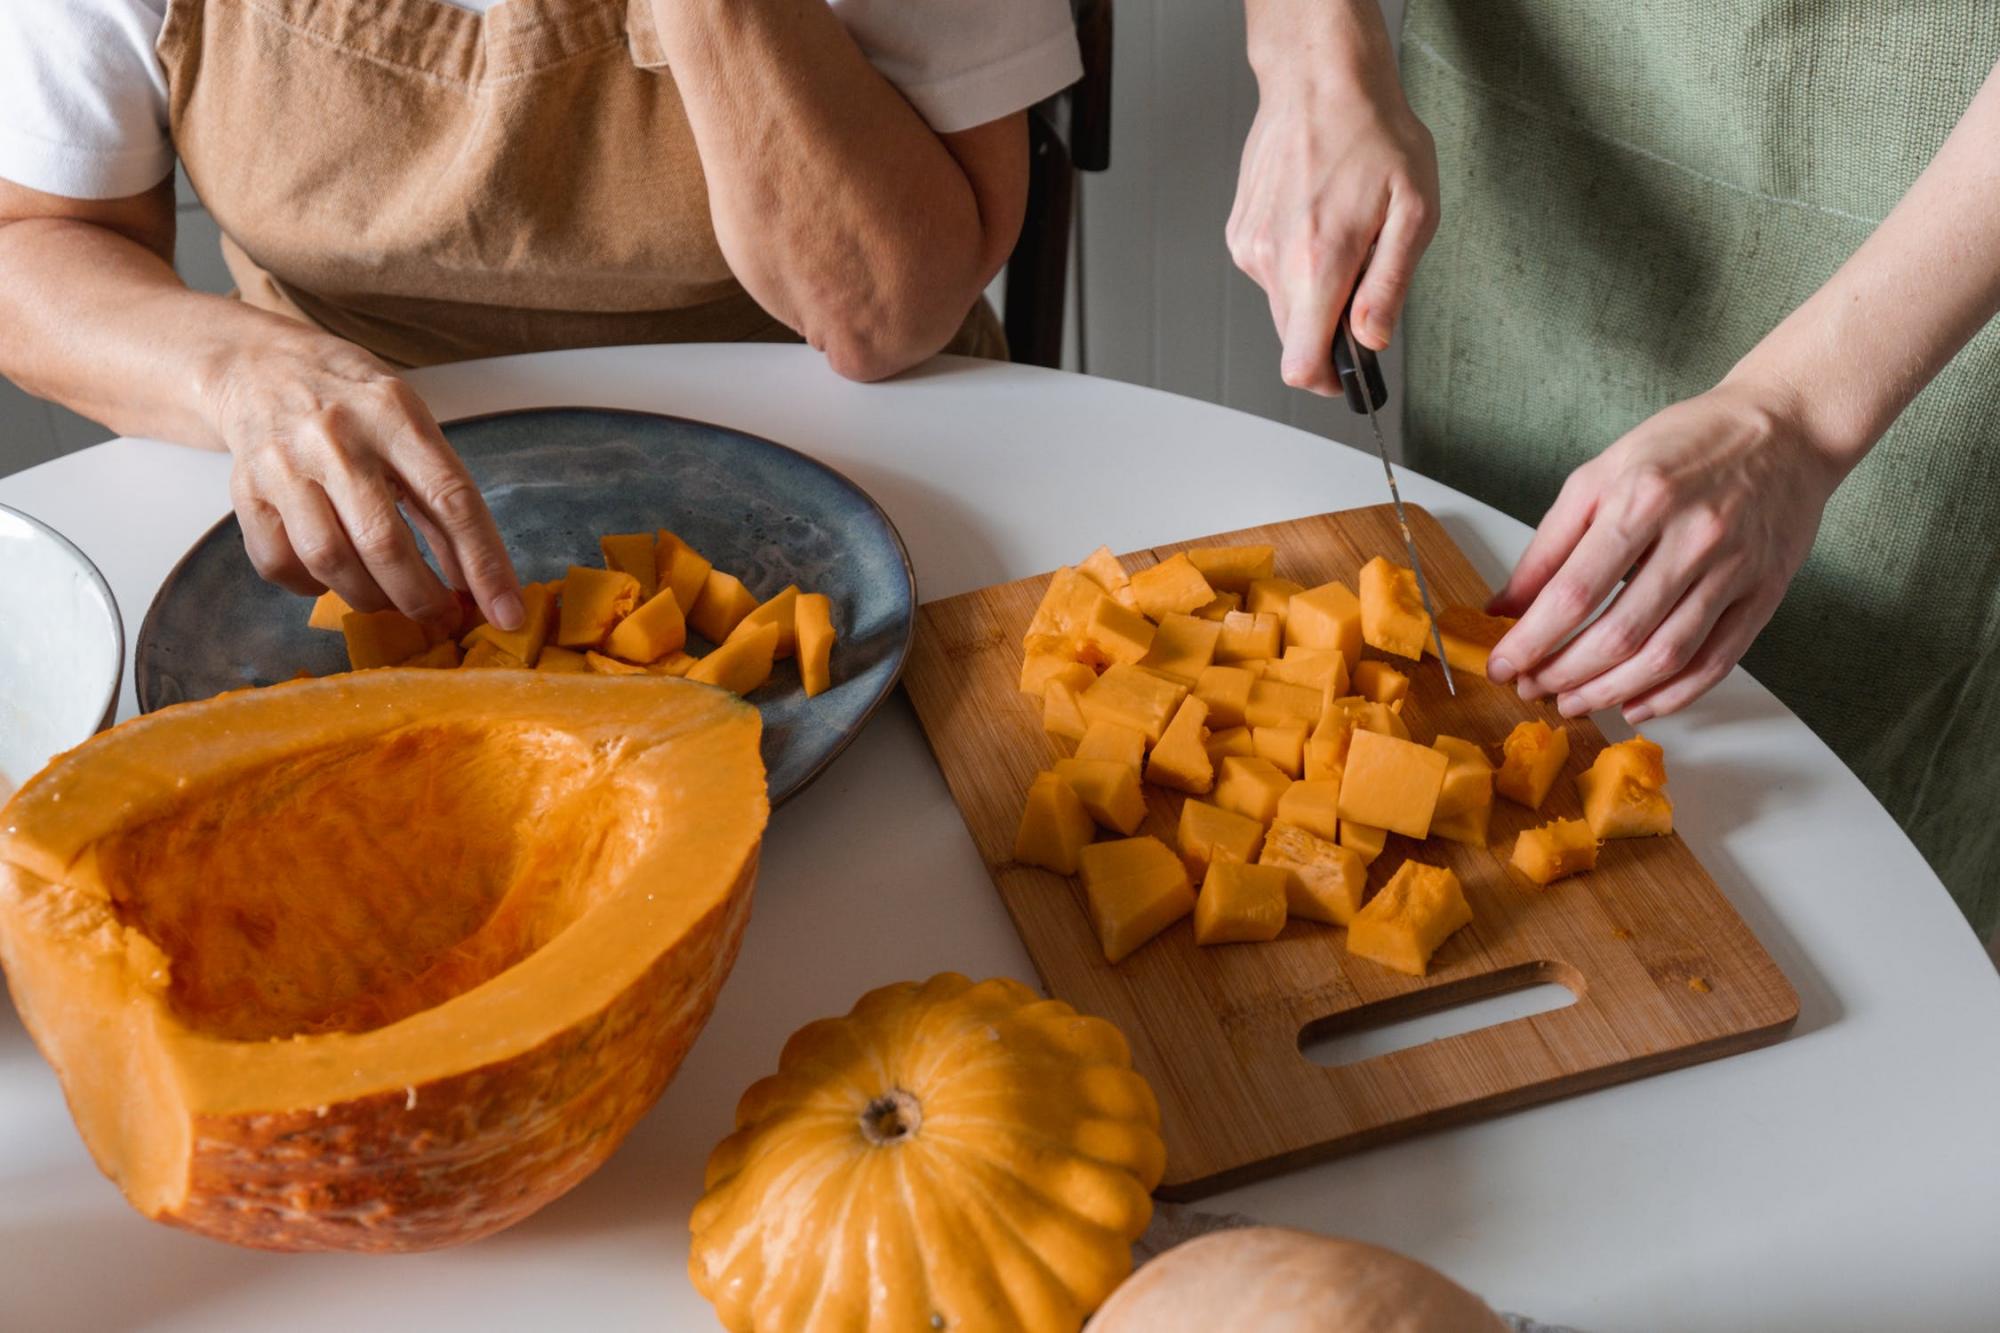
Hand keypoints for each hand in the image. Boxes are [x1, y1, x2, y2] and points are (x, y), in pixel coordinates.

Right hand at [206, 331, 523, 631]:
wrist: (260, 364)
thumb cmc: (353, 401)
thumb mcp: (410, 426)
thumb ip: (440, 497)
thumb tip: (474, 579)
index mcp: (394, 415)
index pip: (451, 500)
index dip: (484, 564)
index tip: (506, 612)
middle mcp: (337, 438)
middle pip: (384, 542)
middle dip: (421, 597)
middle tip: (441, 617)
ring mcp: (285, 465)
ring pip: (329, 559)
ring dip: (369, 597)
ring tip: (390, 600)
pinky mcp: (246, 490)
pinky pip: (278, 562)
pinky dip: (309, 586)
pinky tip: (330, 578)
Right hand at [1229, 3, 1438, 392]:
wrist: (1319, 81)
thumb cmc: (1372, 134)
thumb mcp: (1414, 210)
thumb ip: (1389, 285)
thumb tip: (1371, 339)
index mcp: (1317, 261)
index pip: (1301, 366)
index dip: (1330, 381)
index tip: (1351, 374)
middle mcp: (1272, 260)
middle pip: (1294, 341)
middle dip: (1329, 330)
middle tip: (1362, 287)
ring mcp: (1249, 247)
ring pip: (1283, 307)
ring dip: (1314, 292)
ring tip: (1341, 237)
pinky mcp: (1239, 234)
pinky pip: (1269, 275)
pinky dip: (1295, 264)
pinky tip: (1316, 221)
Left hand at [1485, 380, 1845, 722]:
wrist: (1784, 427)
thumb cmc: (1685, 446)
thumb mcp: (1599, 476)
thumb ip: (1548, 546)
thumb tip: (1503, 607)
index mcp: (1642, 500)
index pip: (1574, 593)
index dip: (1532, 641)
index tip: (1502, 666)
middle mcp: (1693, 538)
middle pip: (1618, 634)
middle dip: (1564, 675)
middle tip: (1532, 688)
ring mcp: (1736, 569)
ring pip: (1665, 657)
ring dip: (1609, 693)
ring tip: (1573, 702)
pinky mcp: (1766, 593)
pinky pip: (1717, 662)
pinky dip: (1672, 696)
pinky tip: (1635, 704)